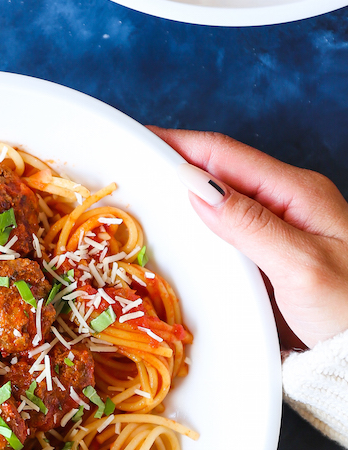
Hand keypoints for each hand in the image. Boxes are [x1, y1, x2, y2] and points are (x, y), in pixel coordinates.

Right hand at [151, 128, 347, 348]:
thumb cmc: (347, 310)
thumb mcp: (300, 265)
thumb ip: (249, 224)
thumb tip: (195, 186)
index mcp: (296, 192)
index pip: (224, 154)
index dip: (175, 143)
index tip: (133, 139)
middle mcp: (283, 204)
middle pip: (217, 172)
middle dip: (171, 166)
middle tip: (124, 170)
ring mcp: (274, 232)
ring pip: (216, 204)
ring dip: (177, 199)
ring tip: (135, 200)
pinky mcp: (264, 260)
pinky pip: (221, 235)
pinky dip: (191, 232)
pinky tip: (169, 239)